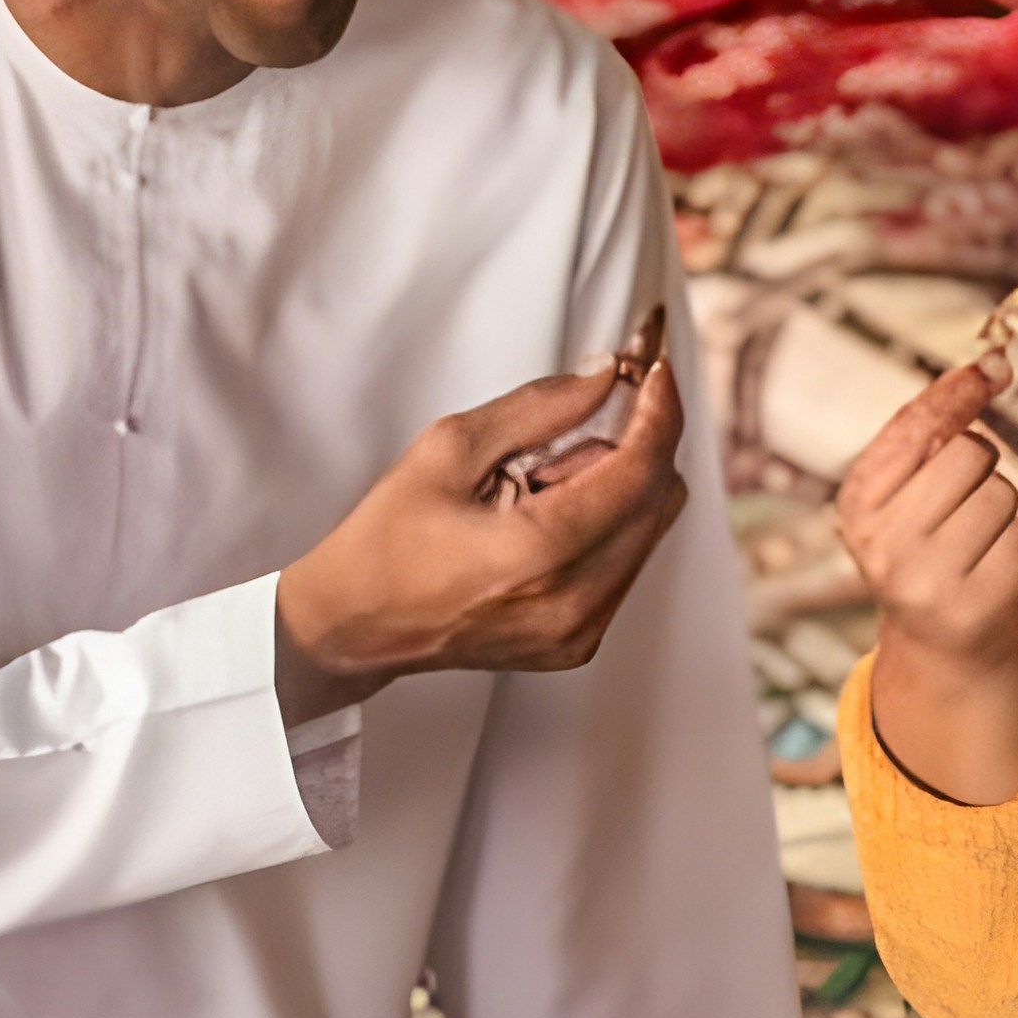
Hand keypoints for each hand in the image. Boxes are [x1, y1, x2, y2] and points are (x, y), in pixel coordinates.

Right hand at [270, 354, 688, 719]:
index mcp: (538, 554)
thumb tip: (605, 378)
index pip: (640, 471)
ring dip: (612, 492)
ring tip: (535, 492)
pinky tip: (541, 526)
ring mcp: (579, 632)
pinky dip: (601, 529)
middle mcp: (572, 604)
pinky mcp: (579, 643)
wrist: (358, 624)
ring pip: (648, 532)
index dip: (658, 412)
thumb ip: (539, 408)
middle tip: (561, 441)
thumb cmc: (388, 541)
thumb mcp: (450, 449)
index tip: (656, 373)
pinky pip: (624, 565)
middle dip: (628, 451)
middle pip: (659, 500)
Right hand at [840, 349, 1017, 804]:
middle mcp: (881, 544)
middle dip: (982, 466)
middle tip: (965, 503)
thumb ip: (934, 427)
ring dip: (1002, 508)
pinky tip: (994, 566)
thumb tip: (991, 361)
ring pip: (1002, 491)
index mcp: (856, 504)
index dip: (958, 391)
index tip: (993, 364)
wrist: (942, 647)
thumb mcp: (908, 491)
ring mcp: (927, 580)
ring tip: (976, 542)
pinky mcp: (977, 605)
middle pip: (968, 452)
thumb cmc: (930, 548)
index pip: (914, 425)